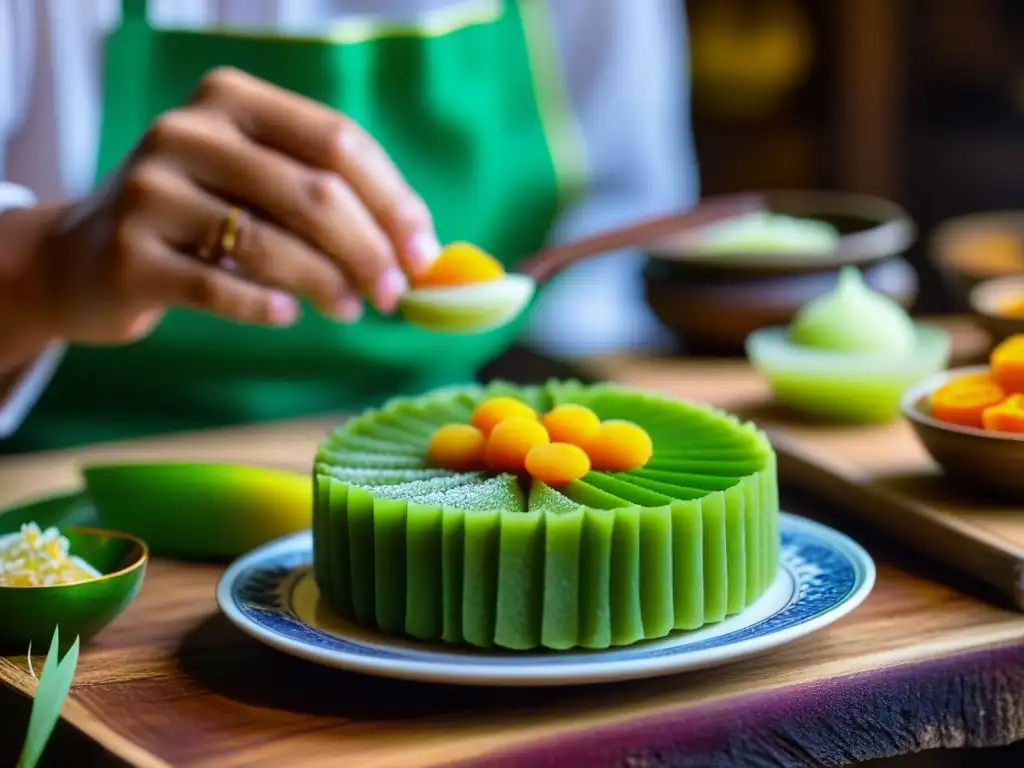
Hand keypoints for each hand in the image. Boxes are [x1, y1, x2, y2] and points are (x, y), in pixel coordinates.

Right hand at [32, 66, 439, 344]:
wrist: (87, 257)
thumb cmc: (200, 219)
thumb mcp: (257, 186)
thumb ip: (331, 202)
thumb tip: (424, 252)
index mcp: (232, 100)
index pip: (336, 142)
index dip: (391, 200)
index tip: (424, 252)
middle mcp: (187, 133)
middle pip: (310, 192)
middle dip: (368, 249)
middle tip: (396, 294)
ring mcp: (149, 191)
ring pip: (268, 241)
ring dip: (327, 283)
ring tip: (353, 310)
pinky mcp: (128, 254)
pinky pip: (218, 286)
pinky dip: (265, 304)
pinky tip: (290, 314)